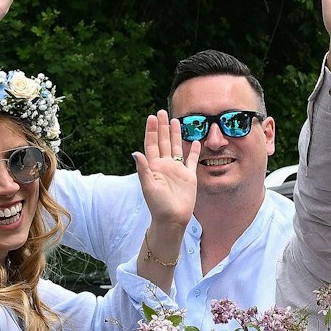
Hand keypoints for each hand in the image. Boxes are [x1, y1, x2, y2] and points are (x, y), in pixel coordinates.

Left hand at [132, 111, 199, 229]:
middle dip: (162, 127)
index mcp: (154, 166)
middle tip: (161, 112)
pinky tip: (195, 141)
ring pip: (176, 147)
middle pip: (163, 142)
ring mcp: (177, 170)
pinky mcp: (189, 176)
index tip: (151, 117)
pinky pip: (191, 160)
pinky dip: (194, 151)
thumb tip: (135, 153)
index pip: (151, 144)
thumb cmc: (158, 205)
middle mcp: (165, 165)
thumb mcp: (148, 187)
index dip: (151, 131)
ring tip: (175, 121)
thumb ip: (143, 169)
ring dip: (176, 134)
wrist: (172, 219)